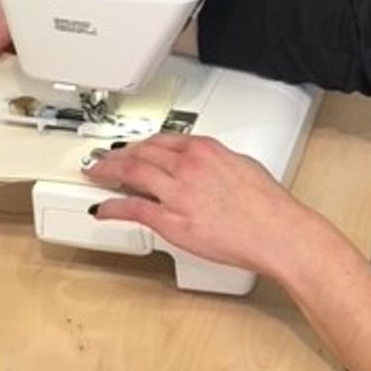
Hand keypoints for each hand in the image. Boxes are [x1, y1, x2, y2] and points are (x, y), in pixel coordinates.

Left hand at [83, 134, 312, 276]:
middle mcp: (188, 165)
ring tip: (96, 174)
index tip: (133, 146)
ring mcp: (177, 192)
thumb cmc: (267, 205)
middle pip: (142, 152)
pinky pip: (132, 209)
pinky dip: (112, 207)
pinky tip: (102, 208)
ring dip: (108, 172)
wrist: (275, 231)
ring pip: (131, 174)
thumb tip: (205, 166)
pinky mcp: (171, 221)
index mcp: (206, 149)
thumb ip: (217, 162)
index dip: (142, 143)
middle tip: (104, 158)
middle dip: (118, 154)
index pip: (163, 139)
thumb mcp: (243, 165)